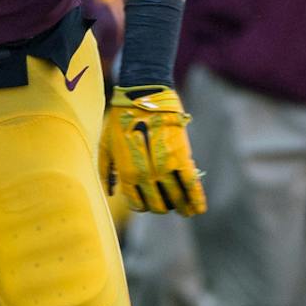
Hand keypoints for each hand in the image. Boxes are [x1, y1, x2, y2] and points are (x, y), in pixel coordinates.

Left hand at [102, 84, 206, 214]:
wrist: (144, 95)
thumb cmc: (121, 118)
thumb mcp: (106, 145)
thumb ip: (106, 171)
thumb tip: (111, 192)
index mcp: (126, 174)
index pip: (138, 204)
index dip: (144, 206)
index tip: (150, 202)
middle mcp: (146, 175)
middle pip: (158, 205)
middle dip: (163, 206)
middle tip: (168, 204)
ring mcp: (165, 168)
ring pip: (175, 198)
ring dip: (181, 207)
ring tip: (186, 210)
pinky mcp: (182, 157)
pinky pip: (192, 185)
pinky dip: (197, 199)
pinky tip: (199, 208)